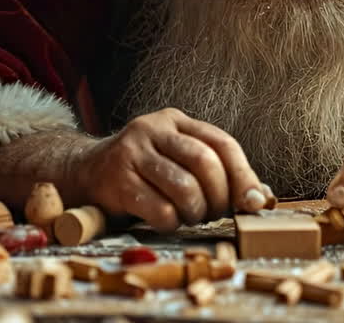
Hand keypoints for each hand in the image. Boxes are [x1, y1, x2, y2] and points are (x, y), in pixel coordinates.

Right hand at [70, 108, 270, 230]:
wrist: (83, 173)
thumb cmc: (143, 172)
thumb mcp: (177, 160)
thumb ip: (216, 173)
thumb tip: (260, 198)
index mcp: (176, 121)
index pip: (222, 143)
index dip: (243, 175)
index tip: (253, 202)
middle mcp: (153, 129)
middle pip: (205, 161)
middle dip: (218, 196)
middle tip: (214, 213)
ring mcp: (132, 152)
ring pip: (183, 186)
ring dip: (195, 211)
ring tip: (191, 217)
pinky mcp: (116, 180)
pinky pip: (159, 208)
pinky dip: (171, 222)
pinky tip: (167, 221)